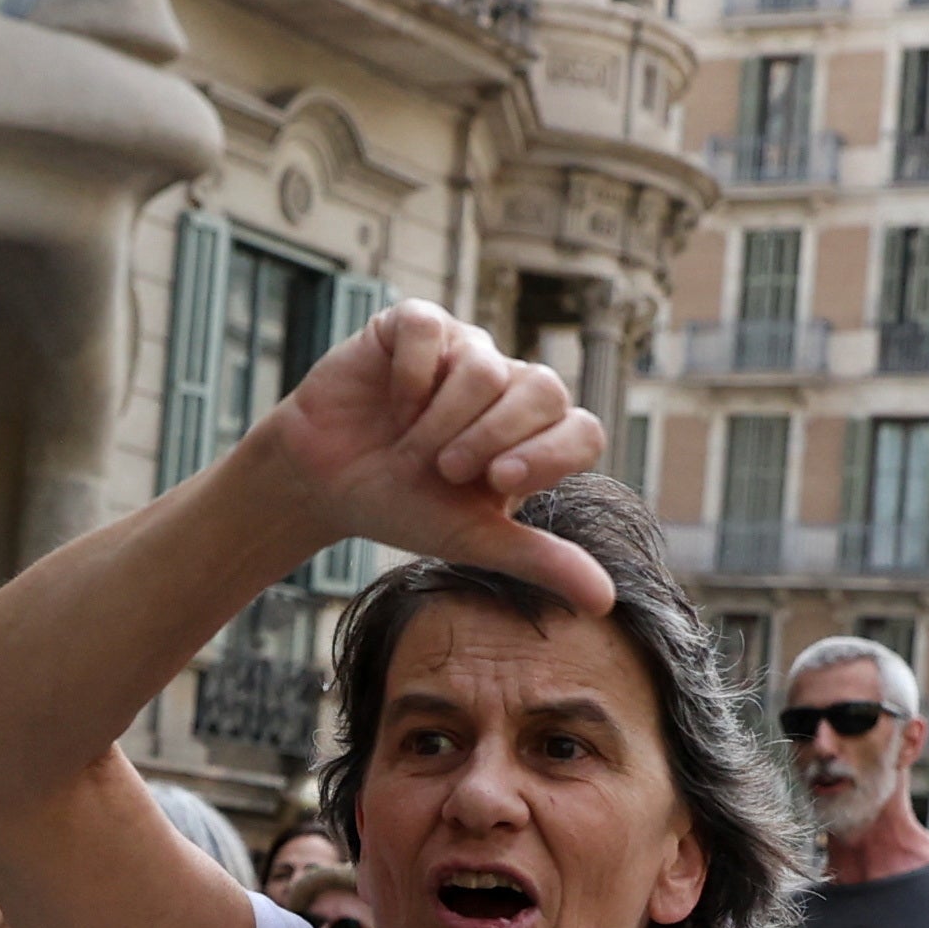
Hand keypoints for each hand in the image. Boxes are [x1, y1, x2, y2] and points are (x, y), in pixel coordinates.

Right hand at [246, 302, 607, 607]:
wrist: (324, 485)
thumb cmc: (402, 506)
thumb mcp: (472, 539)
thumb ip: (538, 560)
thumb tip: (604, 602)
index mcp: (535, 435)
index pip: (582, 430)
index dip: (547, 455)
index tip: (496, 483)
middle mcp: (508, 384)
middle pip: (544, 389)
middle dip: (490, 438)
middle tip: (446, 471)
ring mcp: (462, 349)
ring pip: (484, 366)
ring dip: (441, 420)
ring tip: (411, 449)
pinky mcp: (413, 325)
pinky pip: (429, 330)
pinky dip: (409, 375)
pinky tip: (392, 404)